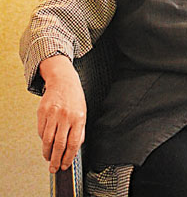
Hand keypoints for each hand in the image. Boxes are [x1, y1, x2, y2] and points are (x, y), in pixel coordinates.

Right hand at [38, 55, 85, 172]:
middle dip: (56, 160)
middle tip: (54, 168)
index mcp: (78, 118)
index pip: (73, 143)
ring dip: (47, 153)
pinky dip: (43, 140)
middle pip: (59, 144)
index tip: (65, 165)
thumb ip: (80, 132)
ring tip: (48, 158)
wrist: (63, 80)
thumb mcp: (83, 113)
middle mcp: (66, 116)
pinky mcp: (42, 111)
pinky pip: (41, 131)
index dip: (68, 157)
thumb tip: (74, 150)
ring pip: (47, 140)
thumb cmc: (74, 98)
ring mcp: (53, 113)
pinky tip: (46, 142)